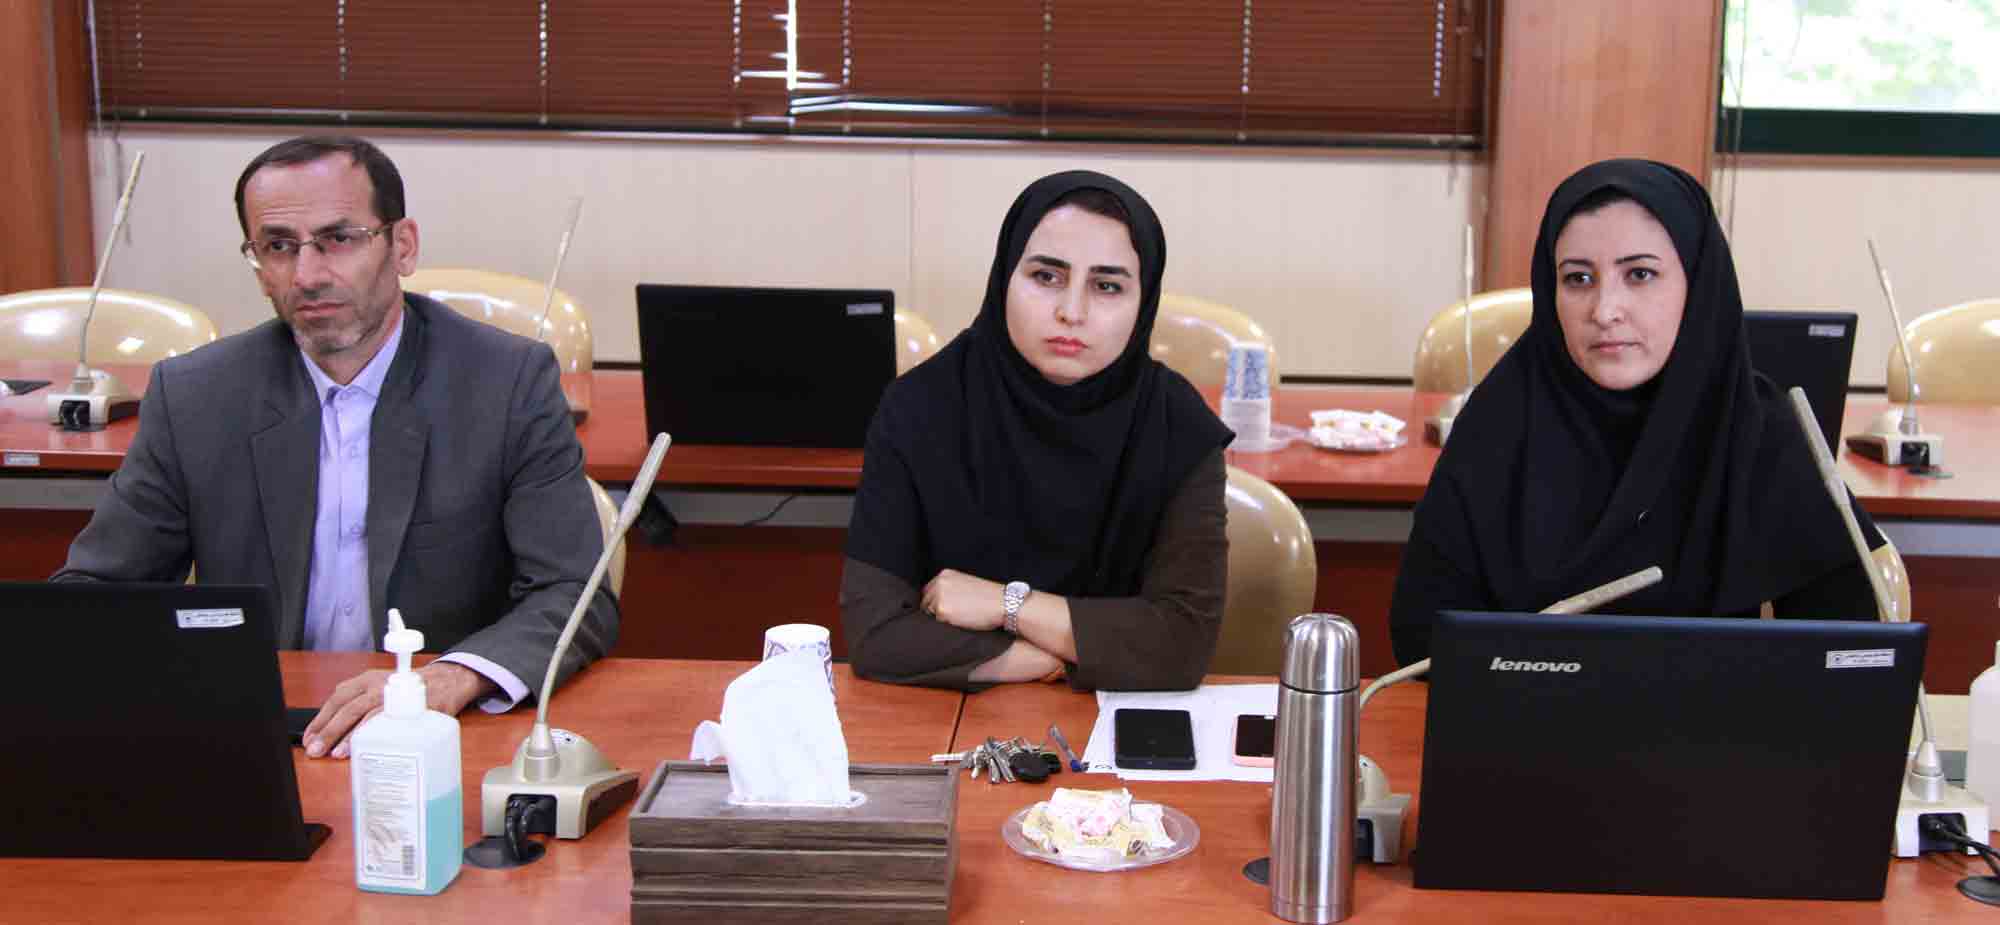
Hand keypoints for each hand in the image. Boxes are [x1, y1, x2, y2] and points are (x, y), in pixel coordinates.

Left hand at [302, 661, 492, 758]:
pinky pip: (394, 724)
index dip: (321, 720)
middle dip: (330, 731)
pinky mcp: (414, 707)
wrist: (446, 681)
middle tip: (317, 750)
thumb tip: (331, 732)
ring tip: (339, 753)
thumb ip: (357, 705)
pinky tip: (371, 748)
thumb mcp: (379, 689)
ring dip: (352, 736)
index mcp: (367, 679)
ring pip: (369, 715)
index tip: (310, 739)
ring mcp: (398, 695)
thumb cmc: (408, 690)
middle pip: (349, 708)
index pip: (337, 698)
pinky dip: (380, 736)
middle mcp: (380, 684)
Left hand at [921, 568, 1004, 631]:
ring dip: (940, 620)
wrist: (1004, 604)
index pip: (928, 592)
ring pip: (930, 614)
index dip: (936, 604)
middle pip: (925, 603)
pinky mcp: (941, 610)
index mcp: (944, 574)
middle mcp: (938, 582)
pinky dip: (946, 626)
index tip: (947, 611)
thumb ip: (950, 589)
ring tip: (960, 619)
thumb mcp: (966, 585)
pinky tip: (961, 623)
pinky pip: (937, 624)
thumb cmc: (990, 598)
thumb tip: (937, 604)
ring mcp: (938, 596)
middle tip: (955, 618)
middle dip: (935, 612)